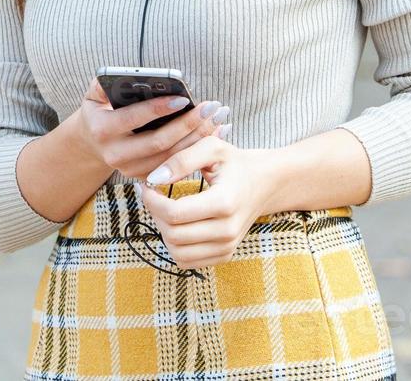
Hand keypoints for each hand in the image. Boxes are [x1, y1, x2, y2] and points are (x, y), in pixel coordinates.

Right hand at [72, 79, 228, 180]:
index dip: (159, 109)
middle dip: (188, 124)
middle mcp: (115, 154)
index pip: (133, 118)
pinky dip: (197, 150)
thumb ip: (107, 82)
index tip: (184, 98)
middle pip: (158, 142)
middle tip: (211, 107)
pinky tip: (216, 133)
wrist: (92, 143)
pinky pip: (176, 166)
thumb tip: (132, 75)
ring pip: (171, 157)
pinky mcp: (144, 177)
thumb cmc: (99, 111)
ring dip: (198, 138)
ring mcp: (130, 170)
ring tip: (219, 117)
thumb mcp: (95, 94)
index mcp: (103, 130)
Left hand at [138, 140, 281, 270]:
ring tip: (164, 209)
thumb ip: (181, 160)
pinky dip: (174, 246)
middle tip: (153, 195)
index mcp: (224, 203)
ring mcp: (227, 246)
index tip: (146, 185)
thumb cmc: (235, 162)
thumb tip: (153, 179)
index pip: (174, 213)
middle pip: (173, 235)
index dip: (151, 201)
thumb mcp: (211, 148)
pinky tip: (176, 223)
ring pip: (177, 253)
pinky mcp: (224, 254)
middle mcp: (227, 230)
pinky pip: (187, 261)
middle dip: (155, 214)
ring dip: (162, 232)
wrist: (264, 182)